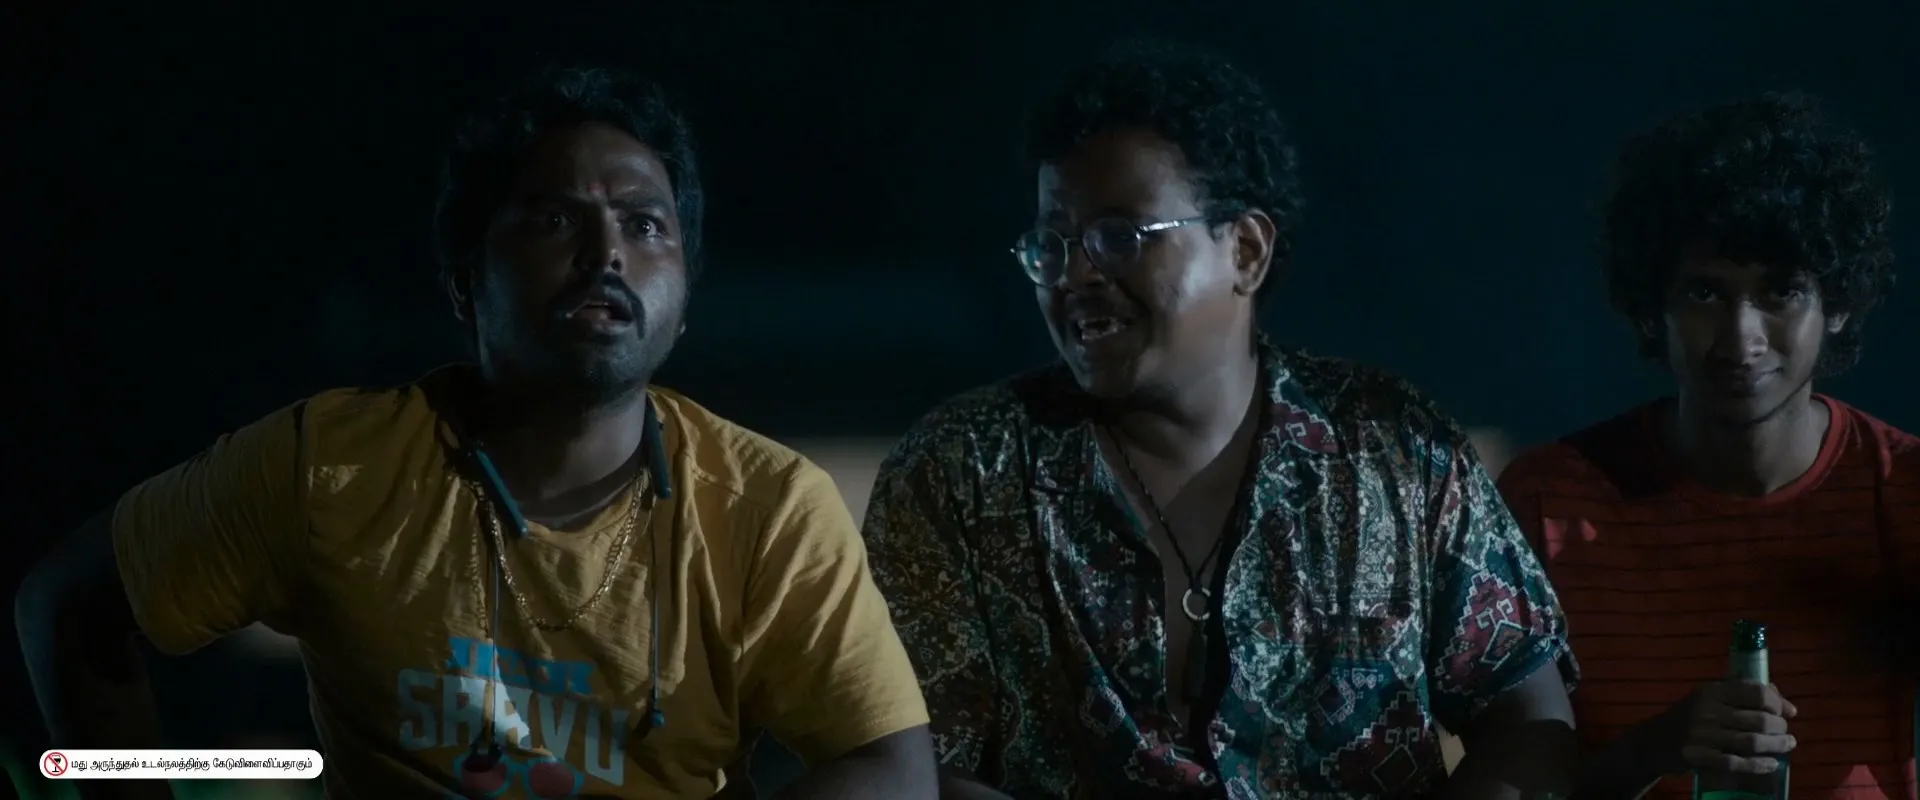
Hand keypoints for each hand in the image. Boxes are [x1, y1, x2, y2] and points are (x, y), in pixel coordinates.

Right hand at [1658, 681, 1797, 773]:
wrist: (1653, 742)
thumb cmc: (1688, 718)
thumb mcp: (1708, 698)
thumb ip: (1741, 694)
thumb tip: (1783, 702)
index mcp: (1711, 691)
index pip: (1755, 692)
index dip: (1778, 703)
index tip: (1788, 712)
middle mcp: (1707, 710)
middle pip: (1758, 720)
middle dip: (1780, 728)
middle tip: (1786, 733)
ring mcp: (1702, 735)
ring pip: (1751, 742)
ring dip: (1775, 746)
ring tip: (1786, 746)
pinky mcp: (1699, 758)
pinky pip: (1736, 763)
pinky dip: (1758, 765)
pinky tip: (1770, 765)